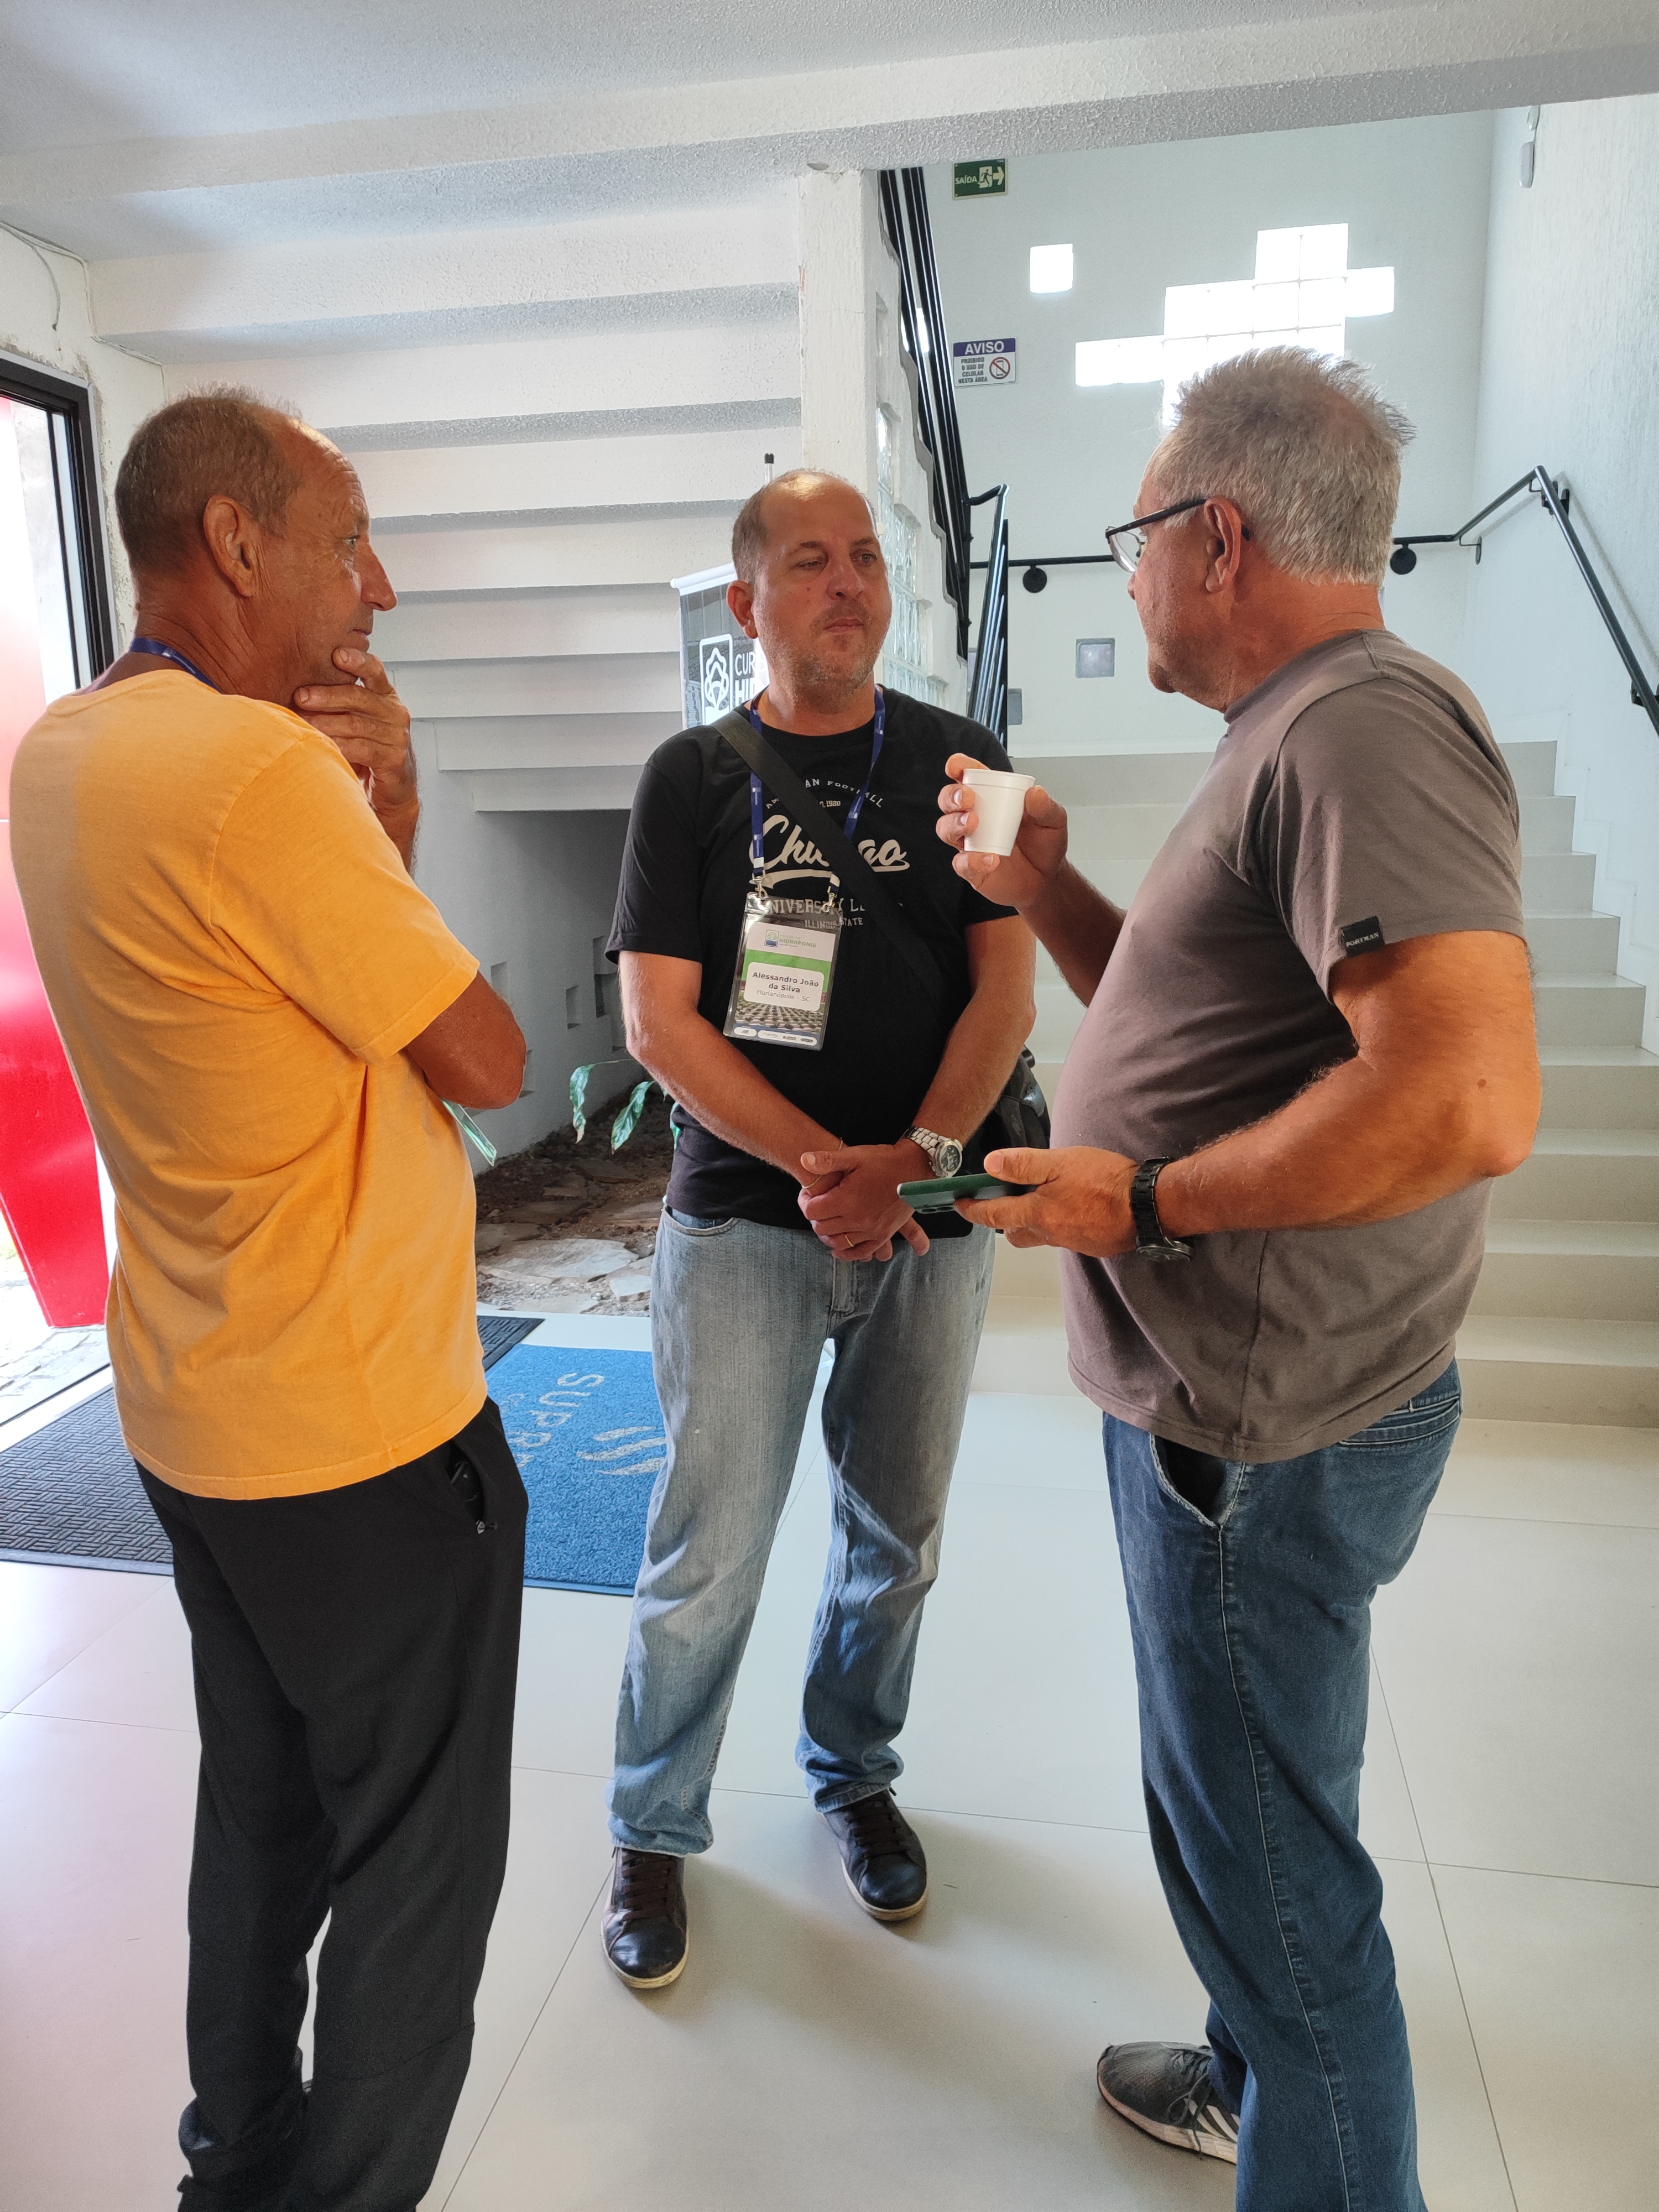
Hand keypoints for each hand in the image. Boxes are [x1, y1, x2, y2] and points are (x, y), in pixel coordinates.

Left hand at [294, 647, 416, 824]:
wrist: (391, 789)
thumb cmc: (365, 748)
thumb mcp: (356, 719)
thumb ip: (339, 701)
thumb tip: (297, 688)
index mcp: (386, 696)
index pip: (375, 670)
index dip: (357, 660)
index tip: (336, 654)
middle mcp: (396, 712)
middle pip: (359, 697)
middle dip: (327, 695)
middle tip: (301, 696)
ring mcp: (398, 736)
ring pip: (357, 724)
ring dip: (326, 723)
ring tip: (303, 722)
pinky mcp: (395, 759)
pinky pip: (363, 749)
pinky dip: (339, 746)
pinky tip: (321, 745)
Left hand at [797, 1143, 931, 1261]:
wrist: (915, 1169)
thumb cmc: (884, 1161)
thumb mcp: (855, 1155)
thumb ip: (827, 1160)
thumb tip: (804, 1160)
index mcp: (847, 1200)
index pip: (812, 1211)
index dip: (804, 1202)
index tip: (806, 1195)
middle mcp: (857, 1219)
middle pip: (822, 1228)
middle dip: (814, 1217)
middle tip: (816, 1205)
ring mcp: (871, 1230)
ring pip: (837, 1242)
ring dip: (827, 1234)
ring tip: (826, 1221)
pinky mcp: (883, 1235)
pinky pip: (860, 1252)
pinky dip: (847, 1253)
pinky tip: (839, 1248)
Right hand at [935, 752, 1068, 908]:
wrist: (1047, 878)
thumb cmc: (1044, 844)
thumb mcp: (1054, 821)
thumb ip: (1045, 807)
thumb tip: (1036, 793)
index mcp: (992, 798)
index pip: (968, 777)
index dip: (958, 768)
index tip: (957, 767)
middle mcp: (975, 817)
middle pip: (948, 800)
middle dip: (952, 796)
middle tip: (968, 799)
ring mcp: (970, 843)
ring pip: (945, 828)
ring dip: (955, 823)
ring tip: (974, 824)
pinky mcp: (971, 868)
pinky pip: (960, 863)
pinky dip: (971, 860)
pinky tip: (991, 859)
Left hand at [955, 1144, 1138, 1256]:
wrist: (1149, 1206)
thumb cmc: (1108, 1182)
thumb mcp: (1061, 1163)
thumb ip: (1024, 1165)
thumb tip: (990, 1165)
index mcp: (1038, 1214)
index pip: (994, 1215)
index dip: (973, 1209)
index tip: (961, 1204)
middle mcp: (1051, 1234)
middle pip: (1015, 1233)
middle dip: (1003, 1220)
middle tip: (1002, 1201)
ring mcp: (1072, 1242)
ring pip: (1041, 1236)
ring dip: (1033, 1222)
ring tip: (1040, 1199)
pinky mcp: (1091, 1244)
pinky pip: (1065, 1237)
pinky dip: (1059, 1224)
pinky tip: (1072, 1207)